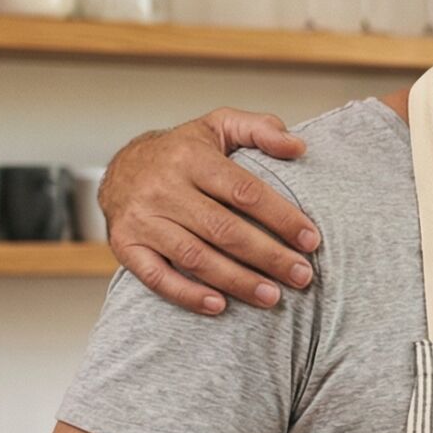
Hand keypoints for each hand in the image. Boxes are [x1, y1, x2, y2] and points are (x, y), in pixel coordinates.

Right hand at [99, 108, 321, 314]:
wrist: (122, 167)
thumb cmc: (184, 152)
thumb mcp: (220, 126)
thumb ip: (260, 129)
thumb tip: (297, 146)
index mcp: (191, 157)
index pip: (244, 191)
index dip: (281, 217)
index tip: (311, 240)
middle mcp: (163, 188)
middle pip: (224, 229)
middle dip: (268, 256)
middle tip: (302, 276)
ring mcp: (142, 219)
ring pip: (195, 257)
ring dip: (237, 281)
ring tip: (273, 297)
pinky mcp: (125, 245)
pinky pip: (156, 277)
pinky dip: (188, 294)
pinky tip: (220, 306)